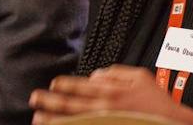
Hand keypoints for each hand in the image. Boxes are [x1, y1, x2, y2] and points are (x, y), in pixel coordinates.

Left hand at [29, 65, 192, 124]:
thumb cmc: (158, 103)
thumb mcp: (141, 76)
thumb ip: (116, 72)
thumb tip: (94, 75)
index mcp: (113, 92)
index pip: (82, 87)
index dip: (65, 85)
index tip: (52, 84)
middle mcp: (106, 109)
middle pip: (72, 105)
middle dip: (50, 102)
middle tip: (33, 99)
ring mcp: (107, 124)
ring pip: (74, 122)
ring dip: (54, 121)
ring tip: (37, 119)